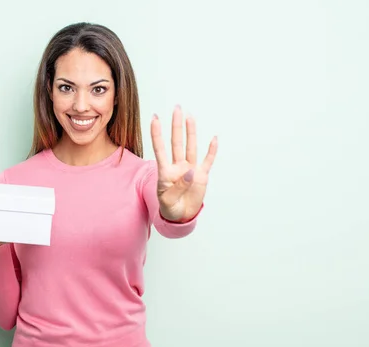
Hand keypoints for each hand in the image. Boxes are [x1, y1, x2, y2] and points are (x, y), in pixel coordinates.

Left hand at [150, 105, 217, 221]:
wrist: (181, 216)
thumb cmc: (170, 208)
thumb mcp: (168, 201)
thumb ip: (178, 187)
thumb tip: (191, 172)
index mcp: (165, 172)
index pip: (160, 149)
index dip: (157, 134)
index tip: (155, 118)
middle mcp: (177, 167)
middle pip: (177, 142)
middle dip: (176, 125)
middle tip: (177, 108)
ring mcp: (190, 170)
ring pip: (190, 147)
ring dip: (191, 132)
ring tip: (190, 116)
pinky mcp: (202, 176)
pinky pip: (207, 161)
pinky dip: (211, 150)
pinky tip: (213, 139)